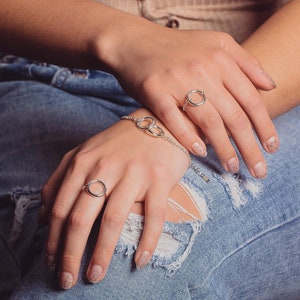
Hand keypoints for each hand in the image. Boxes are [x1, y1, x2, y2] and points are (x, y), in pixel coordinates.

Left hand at [39, 108, 188, 288]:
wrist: (158, 123)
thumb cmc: (120, 142)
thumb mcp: (83, 152)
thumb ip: (59, 179)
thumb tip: (43, 216)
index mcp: (83, 162)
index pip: (60, 208)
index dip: (53, 240)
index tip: (51, 264)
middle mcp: (105, 168)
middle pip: (82, 218)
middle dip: (70, 255)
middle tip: (67, 281)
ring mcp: (133, 174)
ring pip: (113, 220)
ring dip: (102, 254)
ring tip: (95, 276)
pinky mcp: (159, 179)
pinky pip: (153, 215)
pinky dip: (147, 241)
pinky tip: (140, 261)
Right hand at [103, 24, 278, 177]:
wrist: (136, 41)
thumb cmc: (178, 47)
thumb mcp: (216, 43)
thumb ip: (245, 61)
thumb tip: (269, 86)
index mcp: (220, 59)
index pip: (250, 99)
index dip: (264, 126)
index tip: (271, 146)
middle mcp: (202, 70)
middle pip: (233, 115)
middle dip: (249, 146)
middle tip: (258, 170)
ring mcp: (177, 81)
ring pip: (208, 121)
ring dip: (223, 148)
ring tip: (232, 167)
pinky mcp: (155, 91)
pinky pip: (174, 119)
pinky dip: (188, 137)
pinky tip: (200, 152)